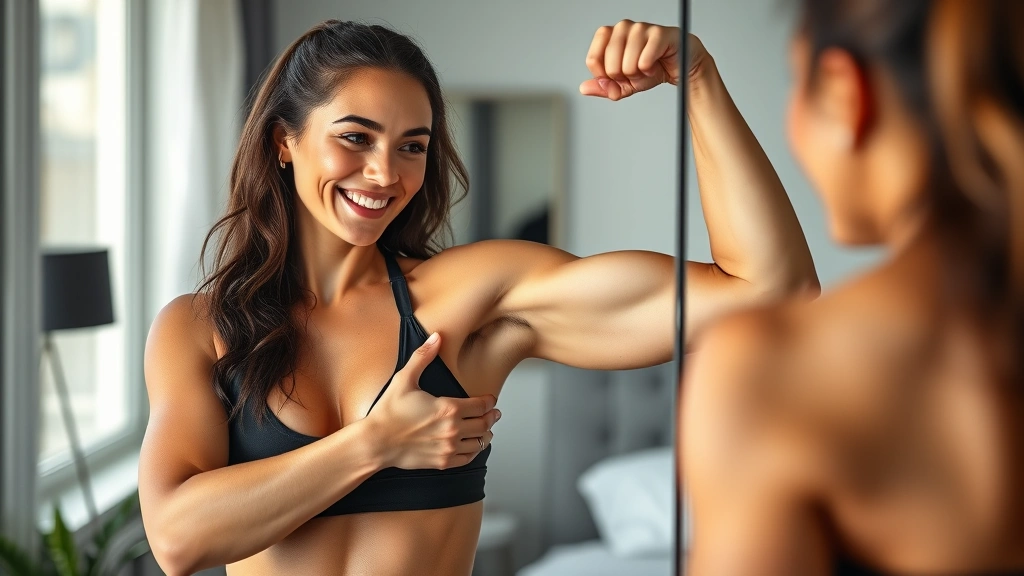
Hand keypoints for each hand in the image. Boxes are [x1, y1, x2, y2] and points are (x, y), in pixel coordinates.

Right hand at [367, 332, 499, 469]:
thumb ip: (423, 356)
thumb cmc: (388, 413)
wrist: (376, 442)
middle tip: (495, 413)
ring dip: (486, 434)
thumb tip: (436, 337)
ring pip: (480, 442)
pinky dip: (474, 451)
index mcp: (449, 408)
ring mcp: (449, 448)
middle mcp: (453, 429)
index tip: (491, 399)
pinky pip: (468, 458)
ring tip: (487, 430)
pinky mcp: (443, 462)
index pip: (482, 405)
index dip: (489, 401)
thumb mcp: (404, 379)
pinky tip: (473, 446)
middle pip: (485, 423)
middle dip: (492, 417)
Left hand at [580, 21, 710, 100]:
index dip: (604, 76)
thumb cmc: (651, 70)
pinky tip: (655, 66)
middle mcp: (623, 27)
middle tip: (635, 73)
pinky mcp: (659, 34)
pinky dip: (649, 71)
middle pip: (609, 64)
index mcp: (610, 35)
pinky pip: (644, 61)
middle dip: (623, 78)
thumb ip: (605, 87)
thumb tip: (585, 88)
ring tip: (646, 69)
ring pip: (627, 64)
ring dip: (637, 75)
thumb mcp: (624, 84)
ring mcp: (641, 28)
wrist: (680, 68)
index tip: (617, 76)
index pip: (592, 59)